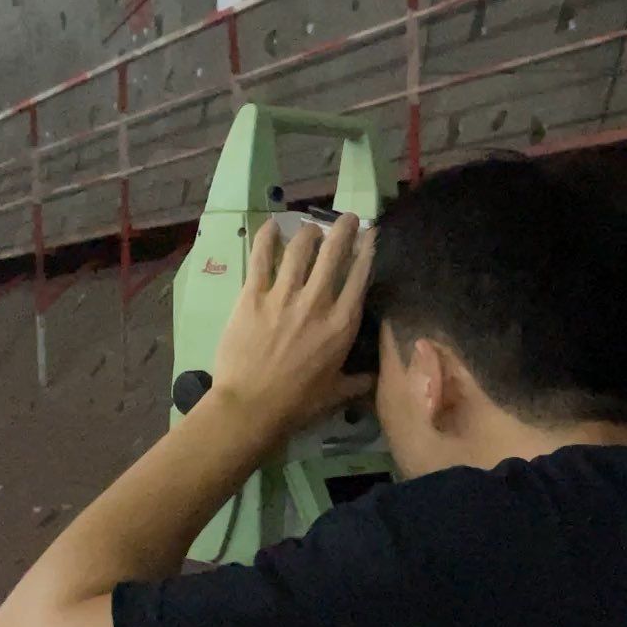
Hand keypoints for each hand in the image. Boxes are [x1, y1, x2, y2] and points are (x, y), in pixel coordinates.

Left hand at [209, 211, 375, 436]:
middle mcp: (316, 302)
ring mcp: (282, 296)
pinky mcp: (252, 296)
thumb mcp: (337, 394)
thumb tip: (375, 378)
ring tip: (311, 228)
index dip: (368, 250)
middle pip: (334, 252)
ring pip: (300, 248)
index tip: (371, 235)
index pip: (360, 275)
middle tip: (348, 219)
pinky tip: (272, 226)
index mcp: (341, 324)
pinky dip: (268, 238)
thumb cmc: (297, 404)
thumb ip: (359, 381)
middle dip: (344, 230)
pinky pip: (262, 258)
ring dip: (309, 232)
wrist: (251, 407)